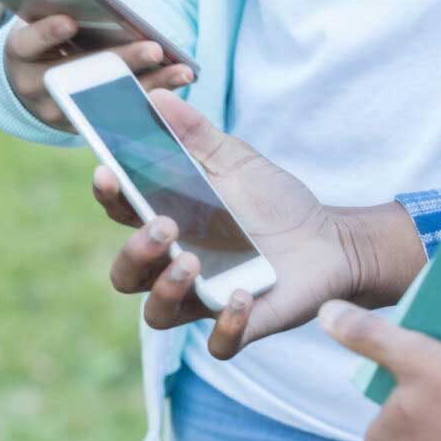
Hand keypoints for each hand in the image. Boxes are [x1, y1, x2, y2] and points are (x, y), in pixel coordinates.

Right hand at [3, 0, 194, 130]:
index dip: (47, 32)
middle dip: (117, 62)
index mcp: (21, 50)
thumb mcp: (63, 7)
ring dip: (144, 86)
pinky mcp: (78, 127)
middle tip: (153, 48)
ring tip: (180, 71)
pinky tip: (174, 87)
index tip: (70, 21)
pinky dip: (146, 103)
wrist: (34, 79)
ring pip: (100, 101)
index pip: (29, 42)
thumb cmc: (52, 32)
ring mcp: (54, 111)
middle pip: (74, 76)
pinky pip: (114, 118)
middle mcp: (32, 85)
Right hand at [97, 91, 425, 357]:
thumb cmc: (275, 202)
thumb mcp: (236, 160)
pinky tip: (243, 295)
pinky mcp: (240, 325)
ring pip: (157, 313)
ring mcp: (204, 299)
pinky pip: (218, 344)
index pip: (120, 214)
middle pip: (126, 273)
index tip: (108, 172)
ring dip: (166, 290)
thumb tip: (159, 97)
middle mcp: (175, 265)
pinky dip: (226, 325)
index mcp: (167, 222)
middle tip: (164, 226)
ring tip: (192, 262)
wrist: (333, 242)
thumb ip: (196, 134)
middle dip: (134, 252)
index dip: (107, 196)